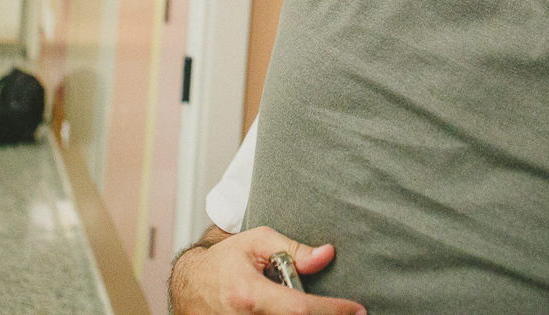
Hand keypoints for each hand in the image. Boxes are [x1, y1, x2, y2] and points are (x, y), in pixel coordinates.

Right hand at [169, 226, 365, 314]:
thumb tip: (327, 254)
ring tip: (323, 308)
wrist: (190, 285)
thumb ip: (294, 249)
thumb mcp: (258, 242)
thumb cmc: (226, 261)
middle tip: (349, 312)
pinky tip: (304, 311)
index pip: (299, 308)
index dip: (332, 311)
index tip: (357, 309)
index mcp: (248, 294)